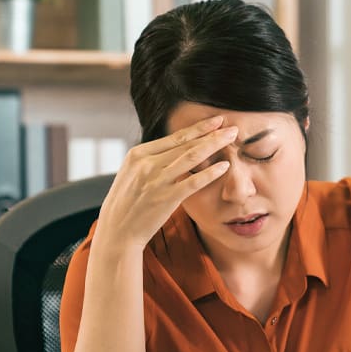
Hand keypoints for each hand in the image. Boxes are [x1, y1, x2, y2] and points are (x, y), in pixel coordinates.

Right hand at [96, 115, 237, 248]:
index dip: (199, 128)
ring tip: (232, 138)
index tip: (216, 121)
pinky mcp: (166, 198)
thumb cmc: (127, 204)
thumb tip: (173, 150)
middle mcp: (147, 163)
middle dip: (212, 133)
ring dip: (215, 145)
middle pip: (186, 143)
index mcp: (138, 154)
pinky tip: (225, 166)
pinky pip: (194, 182)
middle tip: (232, 127)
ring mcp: (157, 180)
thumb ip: (151, 161)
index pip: (175, 137)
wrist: (118, 231)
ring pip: (192, 157)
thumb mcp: (132, 174)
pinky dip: (211, 172)